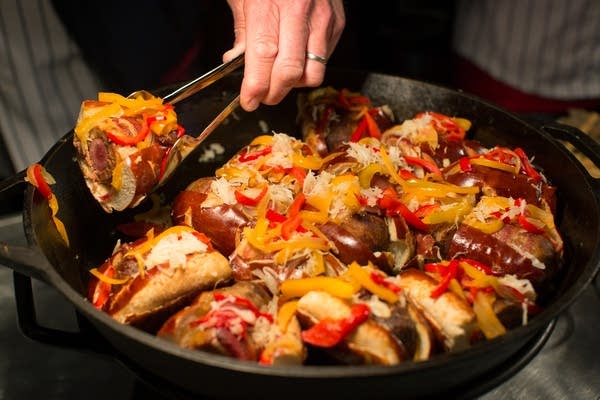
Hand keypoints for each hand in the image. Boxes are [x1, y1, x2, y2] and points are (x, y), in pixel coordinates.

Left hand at [223, 0, 344, 110]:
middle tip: (263, 95)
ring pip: (313, 73)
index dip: (255, 86)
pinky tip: (297, 56)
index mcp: (270, 3)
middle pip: (290, 72)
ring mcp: (323, 18)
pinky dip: (309, 67)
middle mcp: (300, 11)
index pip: (263, 56)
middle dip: (274, 93)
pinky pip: (325, 59)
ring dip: (294, 85)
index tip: (248, 101)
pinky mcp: (337, 22)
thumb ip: (242, 30)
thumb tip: (236, 61)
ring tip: (281, 78)